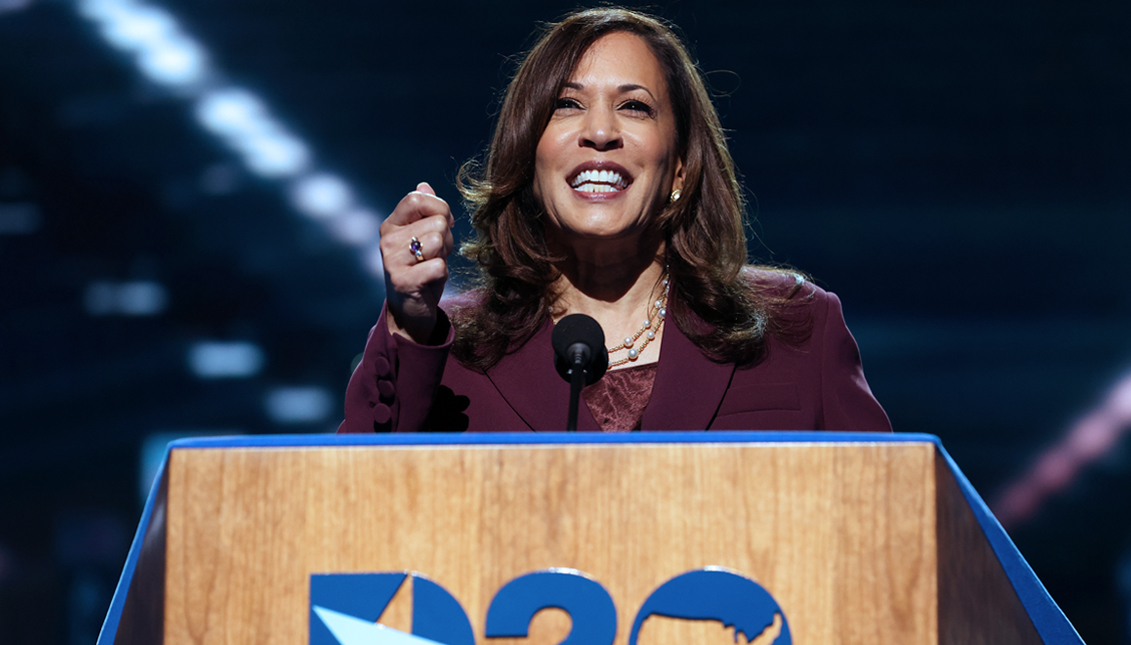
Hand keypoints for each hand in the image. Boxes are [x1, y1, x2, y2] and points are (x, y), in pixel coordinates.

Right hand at [379, 182, 454, 343]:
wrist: (410, 310)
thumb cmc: (420, 269)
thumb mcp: (423, 237)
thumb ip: (425, 211)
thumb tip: (424, 185)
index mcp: (392, 225)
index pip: (417, 198)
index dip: (439, 208)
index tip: (442, 224)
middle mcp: (387, 240)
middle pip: (437, 222)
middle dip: (446, 239)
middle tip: (434, 256)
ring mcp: (392, 260)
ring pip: (438, 241)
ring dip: (444, 256)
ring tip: (431, 267)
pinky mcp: (402, 281)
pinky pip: (439, 266)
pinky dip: (441, 275)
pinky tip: (430, 282)